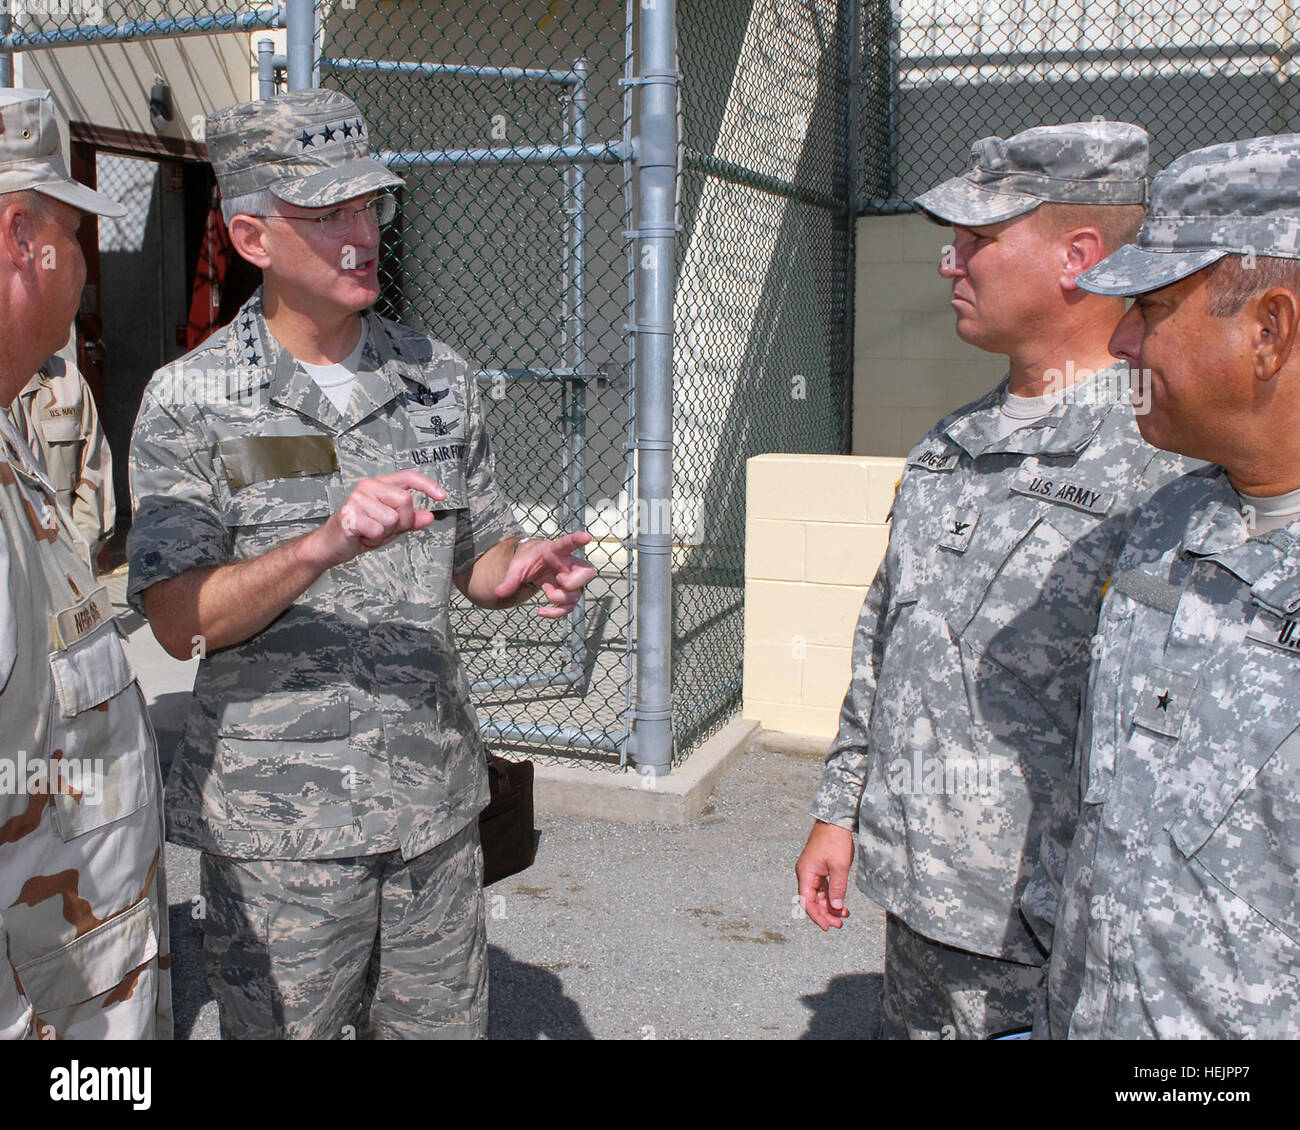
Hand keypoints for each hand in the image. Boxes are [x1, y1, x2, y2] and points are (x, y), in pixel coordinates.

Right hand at [304, 469, 446, 567]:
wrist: (332, 545)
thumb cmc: (360, 532)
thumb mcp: (391, 526)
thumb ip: (410, 520)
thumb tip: (430, 516)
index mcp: (380, 484)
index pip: (409, 477)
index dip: (427, 485)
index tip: (442, 496)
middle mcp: (369, 486)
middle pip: (405, 501)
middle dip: (401, 522)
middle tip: (383, 528)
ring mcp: (357, 498)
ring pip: (392, 519)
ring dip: (384, 533)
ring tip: (369, 532)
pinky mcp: (349, 513)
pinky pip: (377, 530)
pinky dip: (372, 540)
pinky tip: (361, 536)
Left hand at [494, 531, 596, 618]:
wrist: (533, 565)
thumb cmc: (529, 560)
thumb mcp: (517, 567)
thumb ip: (510, 580)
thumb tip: (499, 592)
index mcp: (556, 551)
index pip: (568, 544)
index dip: (577, 540)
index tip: (586, 537)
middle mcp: (569, 564)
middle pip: (586, 573)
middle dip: (572, 583)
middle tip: (558, 580)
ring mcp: (571, 579)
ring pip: (577, 593)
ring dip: (559, 598)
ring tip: (545, 589)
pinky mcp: (568, 592)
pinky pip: (570, 606)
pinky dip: (557, 612)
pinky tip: (542, 612)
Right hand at [795, 821, 853, 930]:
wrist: (834, 821)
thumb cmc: (834, 841)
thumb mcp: (839, 867)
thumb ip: (837, 888)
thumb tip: (836, 907)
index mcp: (806, 873)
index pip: (807, 902)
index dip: (817, 917)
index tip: (828, 927)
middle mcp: (805, 873)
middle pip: (812, 900)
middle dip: (825, 913)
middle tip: (839, 924)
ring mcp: (812, 870)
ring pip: (818, 894)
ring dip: (829, 906)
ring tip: (844, 916)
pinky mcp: (819, 867)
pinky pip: (822, 886)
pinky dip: (831, 896)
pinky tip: (841, 903)